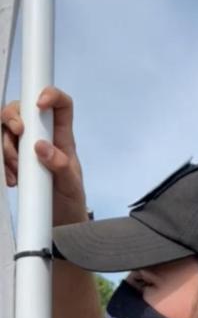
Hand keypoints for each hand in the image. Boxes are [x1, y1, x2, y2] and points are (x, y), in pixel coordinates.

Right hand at [1, 86, 87, 225]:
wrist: (61, 223)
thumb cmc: (70, 200)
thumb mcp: (70, 185)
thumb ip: (60, 165)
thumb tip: (41, 147)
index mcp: (62, 138)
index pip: (61, 106)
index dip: (51, 95)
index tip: (39, 104)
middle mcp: (43, 138)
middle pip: (22, 111)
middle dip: (13, 118)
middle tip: (17, 134)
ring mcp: (26, 149)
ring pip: (6, 131)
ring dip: (5, 147)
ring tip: (16, 170)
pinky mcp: (15, 162)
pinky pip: (0, 151)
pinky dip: (1, 163)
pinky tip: (12, 180)